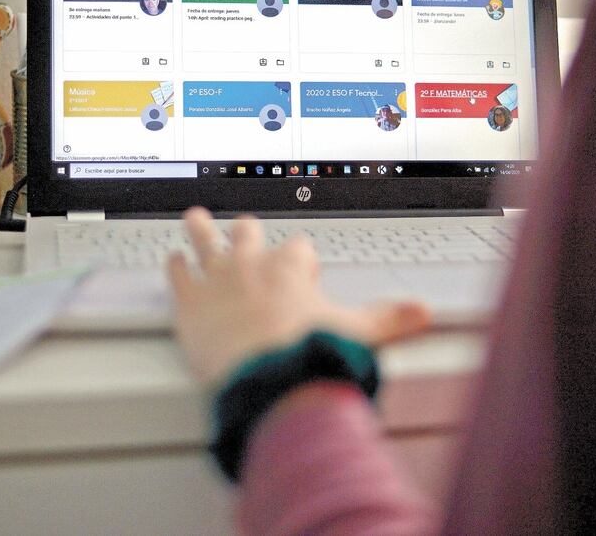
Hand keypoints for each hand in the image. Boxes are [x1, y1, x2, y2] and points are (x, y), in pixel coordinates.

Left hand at [168, 207, 430, 385]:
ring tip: (194, 217)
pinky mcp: (189, 300)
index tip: (301, 273)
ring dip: (200, 228)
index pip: (297, 248)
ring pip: (204, 238)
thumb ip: (388, 319)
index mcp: (289, 266)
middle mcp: (251, 263)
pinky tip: (174, 261)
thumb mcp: (357, 332)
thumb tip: (422, 312)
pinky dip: (175, 265)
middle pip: (247, 231)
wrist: (267, 378)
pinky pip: (177, 271)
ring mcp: (217, 278)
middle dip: (247, 232)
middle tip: (245, 230)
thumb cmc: (308, 353)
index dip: (300, 260)